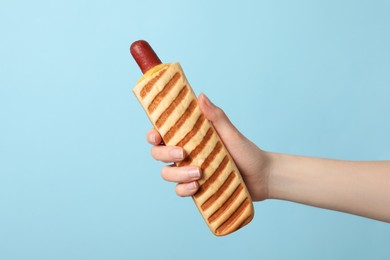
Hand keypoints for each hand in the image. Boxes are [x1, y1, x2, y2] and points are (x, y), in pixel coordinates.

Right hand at [146, 93, 270, 200]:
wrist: (261, 177)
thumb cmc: (245, 151)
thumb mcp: (231, 133)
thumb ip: (216, 116)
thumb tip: (201, 96)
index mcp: (190, 137)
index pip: (162, 134)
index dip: (153, 135)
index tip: (157, 135)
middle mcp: (185, 154)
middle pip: (158, 154)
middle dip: (165, 154)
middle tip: (183, 153)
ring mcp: (188, 172)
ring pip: (167, 174)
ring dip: (177, 174)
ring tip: (198, 173)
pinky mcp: (195, 188)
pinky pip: (179, 191)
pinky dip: (184, 189)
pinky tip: (197, 187)